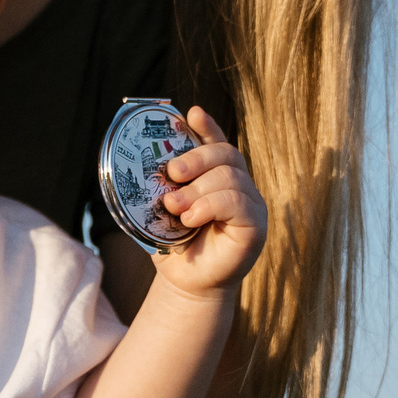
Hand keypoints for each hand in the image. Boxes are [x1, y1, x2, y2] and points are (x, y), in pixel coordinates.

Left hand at [150, 108, 266, 293]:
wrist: (188, 283)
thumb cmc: (175, 244)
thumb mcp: (161, 210)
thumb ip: (161, 188)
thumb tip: (142, 166)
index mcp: (218, 177)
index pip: (217, 143)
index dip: (207, 127)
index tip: (191, 114)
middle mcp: (240, 185)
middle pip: (226, 154)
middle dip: (195, 158)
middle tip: (171, 174)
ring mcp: (251, 204)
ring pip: (229, 177)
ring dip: (196, 190)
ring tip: (174, 208)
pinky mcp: (256, 224)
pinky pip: (237, 202)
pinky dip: (209, 206)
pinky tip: (191, 219)